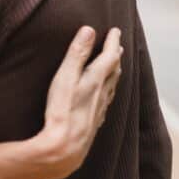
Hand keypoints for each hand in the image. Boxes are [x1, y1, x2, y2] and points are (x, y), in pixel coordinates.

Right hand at [36, 26, 122, 178]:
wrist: (65, 148)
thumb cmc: (61, 111)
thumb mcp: (64, 77)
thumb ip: (76, 53)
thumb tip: (90, 30)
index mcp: (95, 80)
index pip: (110, 56)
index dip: (113, 42)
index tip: (116, 30)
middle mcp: (102, 94)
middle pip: (114, 71)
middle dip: (116, 56)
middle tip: (117, 46)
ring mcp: (99, 109)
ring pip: (112, 86)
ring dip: (114, 73)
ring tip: (115, 66)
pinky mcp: (94, 121)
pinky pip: (106, 101)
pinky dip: (108, 91)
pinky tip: (104, 96)